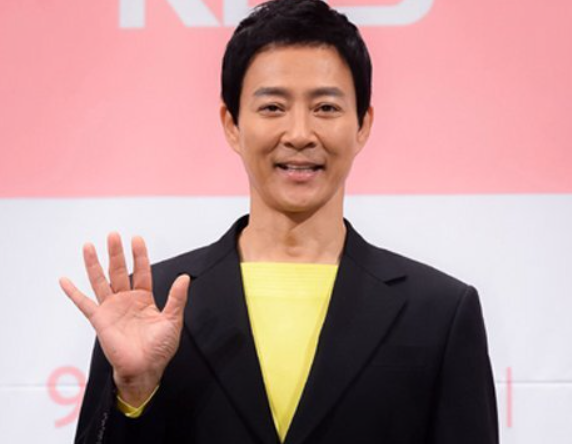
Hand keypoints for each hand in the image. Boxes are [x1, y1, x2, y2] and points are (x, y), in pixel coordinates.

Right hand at [60, 233, 189, 406]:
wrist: (144, 370)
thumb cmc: (159, 349)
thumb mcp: (172, 321)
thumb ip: (177, 298)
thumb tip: (184, 278)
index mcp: (145, 299)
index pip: (142, 272)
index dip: (140, 256)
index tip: (137, 239)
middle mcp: (127, 300)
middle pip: (120, 271)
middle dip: (116, 253)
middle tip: (113, 235)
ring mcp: (112, 309)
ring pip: (101, 281)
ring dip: (94, 264)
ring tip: (89, 246)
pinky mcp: (100, 320)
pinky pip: (84, 303)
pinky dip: (73, 292)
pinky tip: (65, 280)